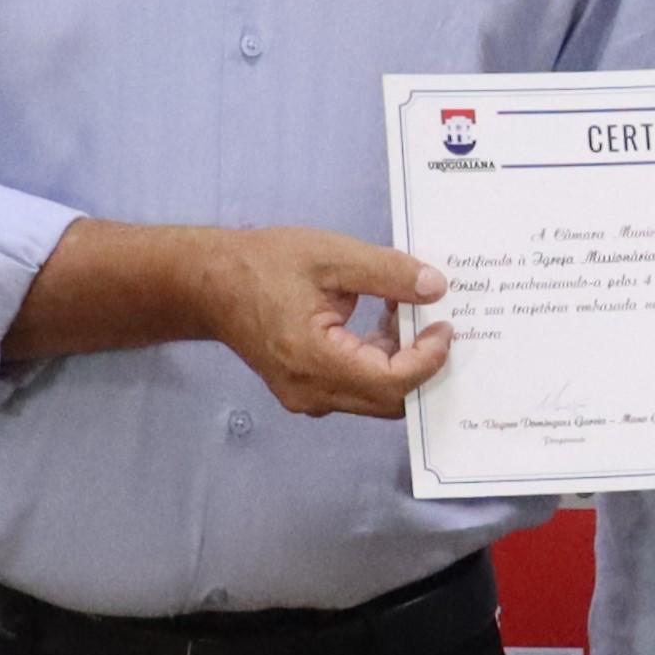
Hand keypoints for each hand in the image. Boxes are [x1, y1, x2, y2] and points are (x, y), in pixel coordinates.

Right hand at [193, 225, 459, 416]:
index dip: (429, 359)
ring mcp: (306, 397)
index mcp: (315, 361)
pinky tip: (380, 322)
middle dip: (420, 363)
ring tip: (404, 311)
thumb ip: (386, 272)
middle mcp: (312, 392)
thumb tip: (435, 288)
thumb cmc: (264, 265)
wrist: (211, 284)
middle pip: (388, 400)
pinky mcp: (305, 391)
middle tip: (433, 320)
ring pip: (375, 397)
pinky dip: (378, 362)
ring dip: (400, 361)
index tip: (444, 325)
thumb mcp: (330, 255)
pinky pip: (356, 389)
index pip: (393, 383)